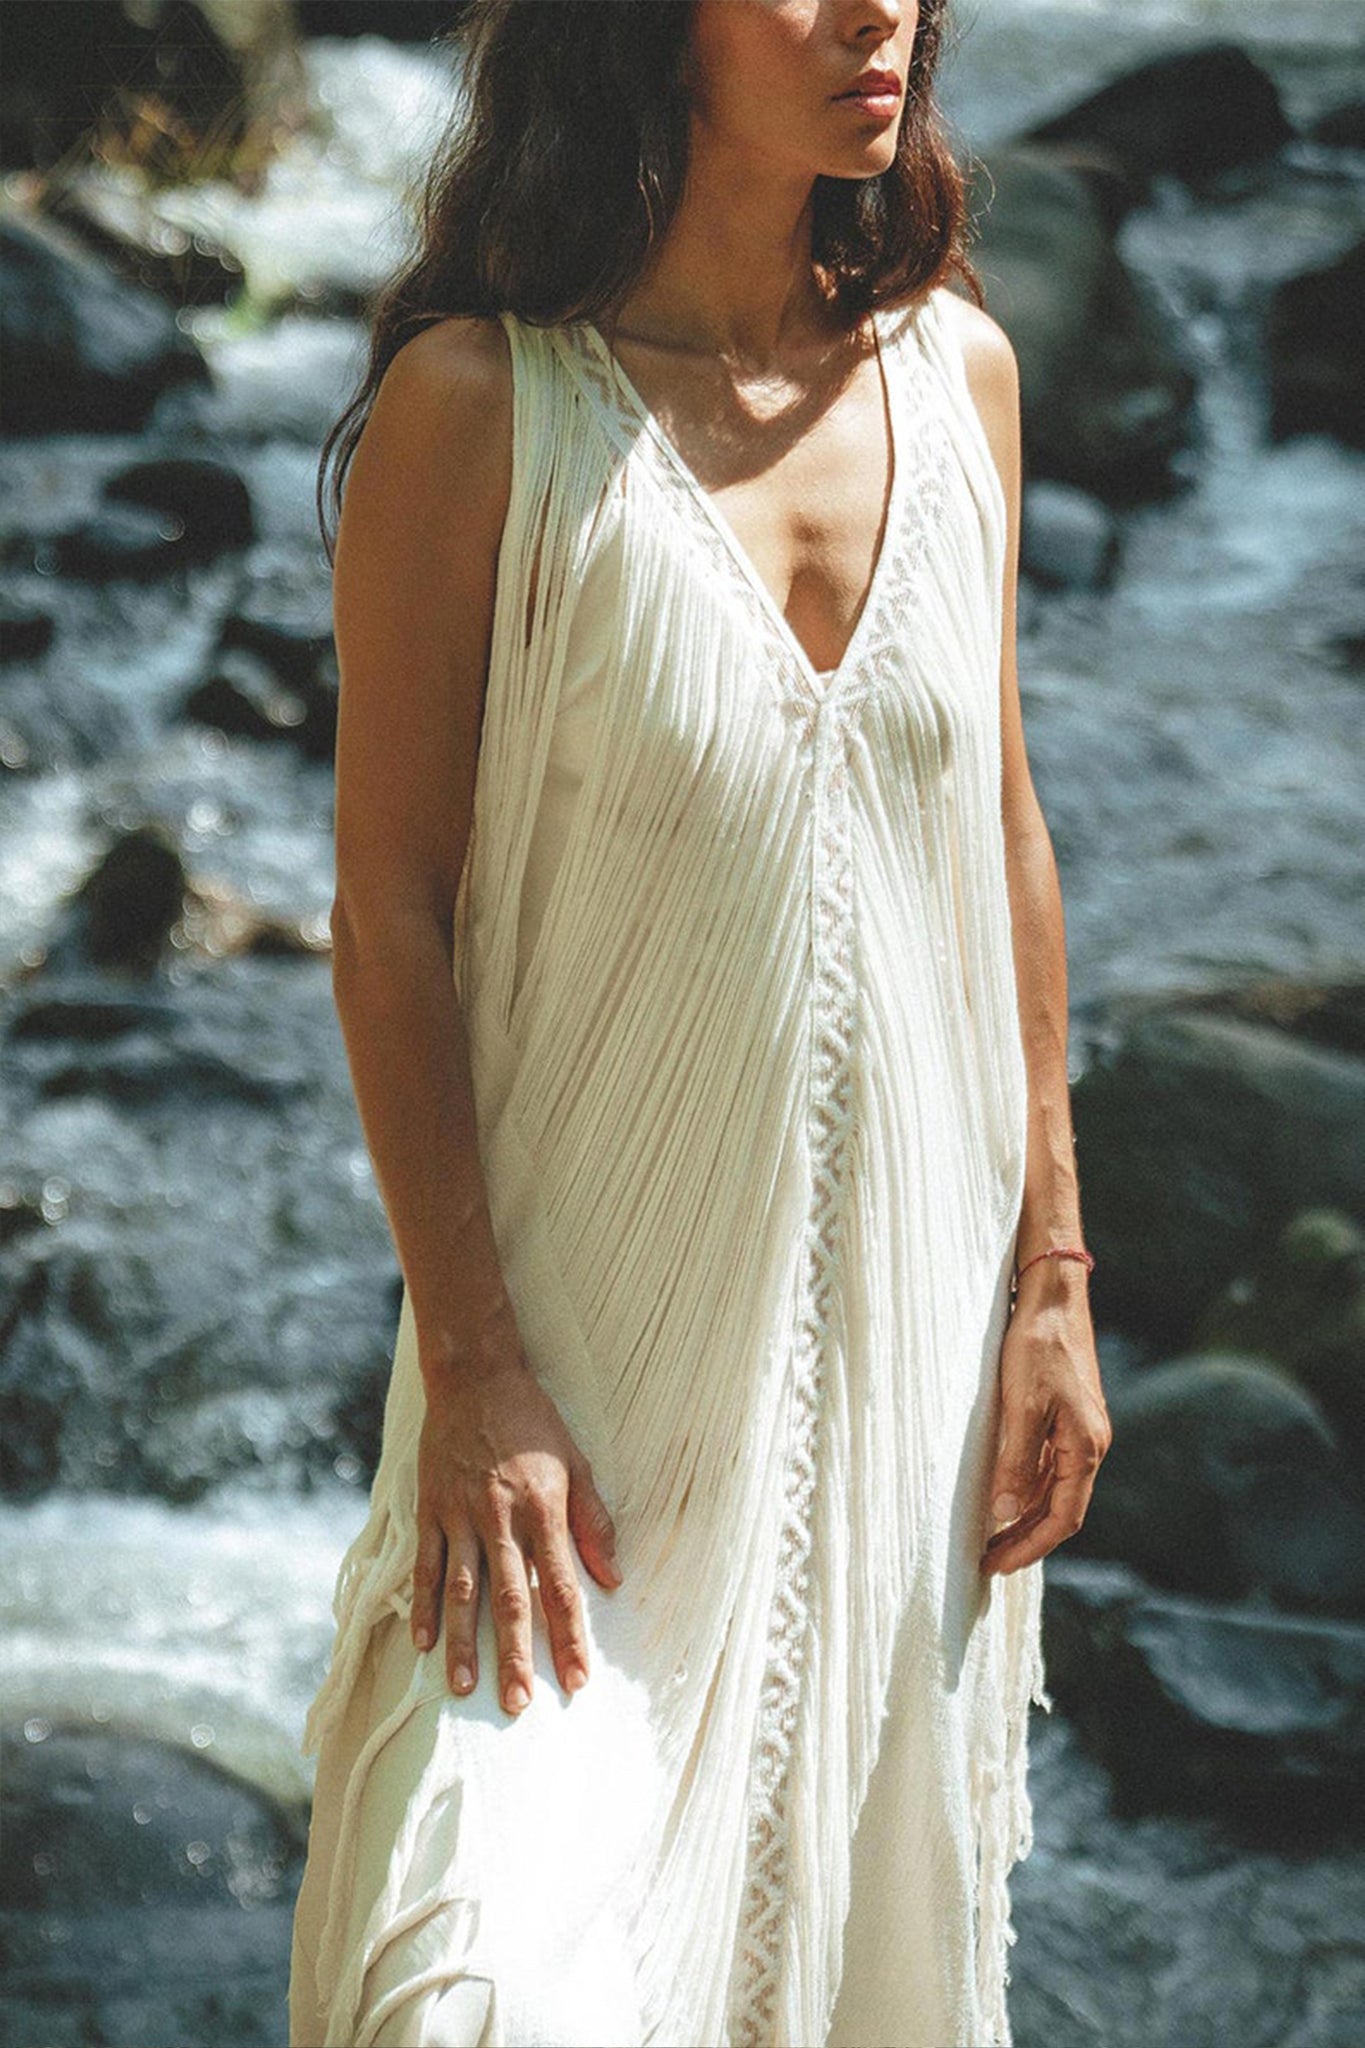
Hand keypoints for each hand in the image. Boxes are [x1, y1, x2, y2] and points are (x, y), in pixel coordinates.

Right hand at [409, 1300, 622, 1712]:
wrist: (475, 1376)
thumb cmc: (532, 1421)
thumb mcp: (576, 1462)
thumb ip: (592, 1523)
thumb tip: (613, 1578)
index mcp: (544, 1509)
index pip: (561, 1585)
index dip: (569, 1636)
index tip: (576, 1680)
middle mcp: (501, 1518)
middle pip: (510, 1599)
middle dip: (515, 1655)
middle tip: (519, 1704)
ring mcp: (460, 1516)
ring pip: (462, 1591)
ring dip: (464, 1643)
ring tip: (465, 1688)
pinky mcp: (430, 1509)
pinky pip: (426, 1565)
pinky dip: (424, 1605)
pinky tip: (424, 1642)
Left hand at [980, 1260, 1110, 1574]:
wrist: (1054, 1296)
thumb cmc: (1038, 1346)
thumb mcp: (1021, 1405)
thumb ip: (1015, 1460)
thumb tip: (1004, 1512)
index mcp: (1085, 1447)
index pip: (1062, 1518)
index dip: (1028, 1546)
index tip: (994, 1565)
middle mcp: (1090, 1444)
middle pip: (1060, 1510)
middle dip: (1025, 1539)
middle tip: (987, 1560)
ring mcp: (1081, 1430)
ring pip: (1055, 1489)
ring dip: (1025, 1516)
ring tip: (991, 1537)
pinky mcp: (1068, 1416)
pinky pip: (1050, 1467)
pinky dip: (1028, 1487)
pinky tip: (1005, 1492)